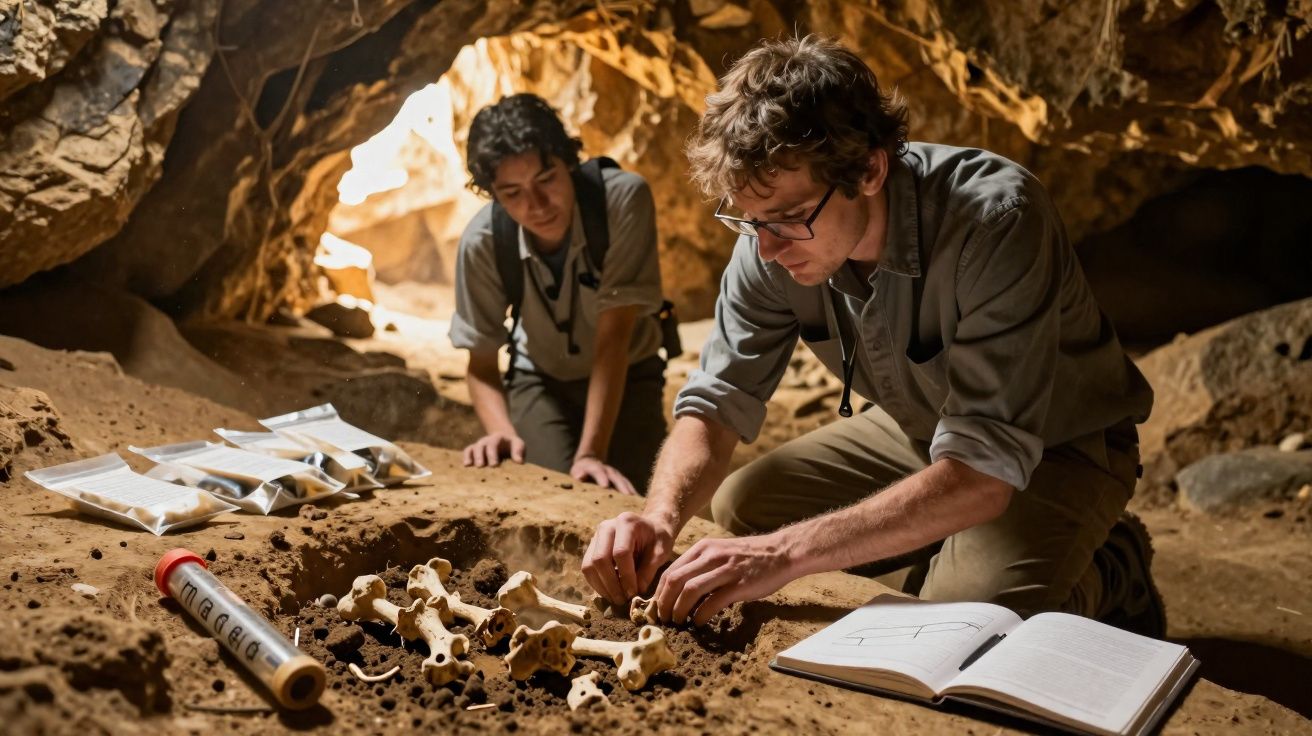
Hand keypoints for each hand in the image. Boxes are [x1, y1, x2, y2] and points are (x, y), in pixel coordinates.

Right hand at [462, 432, 524, 466]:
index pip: (493, 443)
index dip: (492, 453)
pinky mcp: (475, 450)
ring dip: (471, 457)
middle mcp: (487, 440)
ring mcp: (480, 445)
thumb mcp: (519, 444)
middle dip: (480, 456)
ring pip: (473, 448)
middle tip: (481, 466)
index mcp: (498, 437)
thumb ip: (519, 451)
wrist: (506, 441)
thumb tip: (519, 461)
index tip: (494, 465)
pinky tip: (466, 465)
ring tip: (469, 466)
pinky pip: (468, 451)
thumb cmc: (513, 446)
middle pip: (481, 445)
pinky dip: (466, 457)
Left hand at [570, 455, 636, 495]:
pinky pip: (628, 486)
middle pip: (615, 477)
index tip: (605, 485)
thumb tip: (579, 476)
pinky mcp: (621, 480)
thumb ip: (579, 473)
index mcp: (594, 467)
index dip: (601, 477)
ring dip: (630, 490)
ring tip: (636, 501)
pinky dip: (633, 493)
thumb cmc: (581, 471)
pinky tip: (639, 503)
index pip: (598, 471)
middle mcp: (607, 470)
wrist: (590, 462)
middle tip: (627, 495)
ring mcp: (616, 475)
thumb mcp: (577, 471)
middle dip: (621, 485)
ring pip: (624, 481)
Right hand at [581, 512, 673, 605]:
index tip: (634, 593)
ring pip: (589, 565)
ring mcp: (596, 536)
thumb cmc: (657, 538)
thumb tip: (636, 591)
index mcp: (626, 522)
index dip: (626, 576)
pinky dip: (597, 583)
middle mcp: (607, 526)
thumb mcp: (661, 551)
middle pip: (600, 559)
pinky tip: (610, 592)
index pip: (621, 553)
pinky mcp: (591, 547)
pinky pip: (587, 568)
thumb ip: (649, 570)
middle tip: (622, 600)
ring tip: (616, 598)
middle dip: (611, 584)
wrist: (650, 527)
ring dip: (601, 586)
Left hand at [654, 533, 798, 625]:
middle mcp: (711, 556)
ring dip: (679, 610)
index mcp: (703, 548)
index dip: (659, 592)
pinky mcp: (739, 584)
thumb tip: (679, 590)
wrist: (780, 552)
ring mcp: (725, 569)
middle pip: (675, 580)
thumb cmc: (748, 557)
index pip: (671, 571)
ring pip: (690, 591)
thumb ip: (701, 566)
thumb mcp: (720, 552)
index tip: (657, 607)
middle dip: (664, 603)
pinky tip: (698, 623)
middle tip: (663, 618)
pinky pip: (712, 602)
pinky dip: (700, 615)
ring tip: (678, 622)